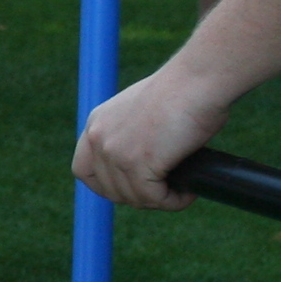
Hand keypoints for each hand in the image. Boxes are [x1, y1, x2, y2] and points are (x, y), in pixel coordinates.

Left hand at [70, 66, 231, 210]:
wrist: (197, 80)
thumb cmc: (183, 91)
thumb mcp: (142, 112)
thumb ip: (130, 134)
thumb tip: (141, 167)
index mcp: (97, 123)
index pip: (83, 170)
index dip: (105, 187)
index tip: (130, 190)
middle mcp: (99, 138)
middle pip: (108, 190)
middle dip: (138, 197)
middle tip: (166, 191)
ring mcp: (115, 152)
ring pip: (134, 197)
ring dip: (159, 200)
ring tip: (182, 190)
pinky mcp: (138, 163)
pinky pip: (154, 198)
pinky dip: (173, 201)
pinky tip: (188, 193)